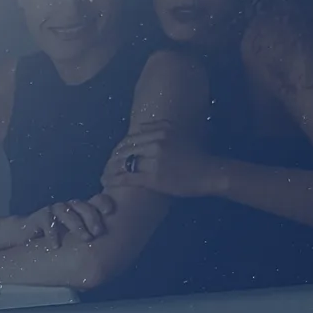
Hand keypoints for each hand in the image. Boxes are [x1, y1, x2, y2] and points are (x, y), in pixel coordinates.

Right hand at [15, 195, 114, 244]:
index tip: (109, 211)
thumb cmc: (55, 242)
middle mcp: (69, 209)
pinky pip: (47, 220)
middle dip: (92, 217)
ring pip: (66, 210)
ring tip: (85, 238)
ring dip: (77, 224)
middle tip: (98, 232)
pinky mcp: (39, 217)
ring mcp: (54, 211)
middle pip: (82, 205)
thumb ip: (89, 245)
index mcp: (81, 212)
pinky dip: (52, 233)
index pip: (94, 201)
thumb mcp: (75, 244)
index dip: (102, 202)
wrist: (26, 239)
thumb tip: (110, 261)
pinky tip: (56, 246)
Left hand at [103, 122, 218, 198]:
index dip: (118, 148)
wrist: (209, 173)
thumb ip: (159, 130)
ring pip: (123, 163)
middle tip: (105, 168)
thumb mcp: (177, 135)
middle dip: (111, 160)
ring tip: (103, 177)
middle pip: (124, 149)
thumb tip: (138, 128)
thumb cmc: (195, 157)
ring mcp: (155, 160)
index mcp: (161, 130)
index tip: (113, 156)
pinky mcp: (154, 178)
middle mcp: (156, 142)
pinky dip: (115, 181)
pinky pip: (128, 178)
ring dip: (109, 171)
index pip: (130, 137)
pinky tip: (108, 184)